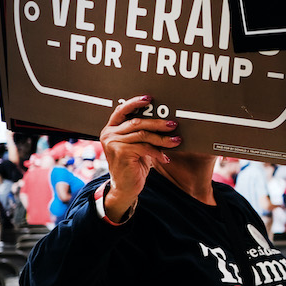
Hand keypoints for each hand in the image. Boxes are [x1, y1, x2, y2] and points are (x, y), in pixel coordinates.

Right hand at [99, 96, 181, 219]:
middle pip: (137, 122)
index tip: (150, 98)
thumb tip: (164, 119)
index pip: (122, 110)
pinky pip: (145, 148)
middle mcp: (109, 134)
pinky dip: (158, 152)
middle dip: (158, 122)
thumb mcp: (136, 145)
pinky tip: (167, 158)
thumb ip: (141, 132)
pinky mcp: (121, 153)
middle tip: (174, 124)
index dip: (135, 102)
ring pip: (143, 134)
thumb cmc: (133, 164)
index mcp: (111, 128)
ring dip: (163, 138)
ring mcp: (113, 143)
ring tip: (177, 140)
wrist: (125, 187)